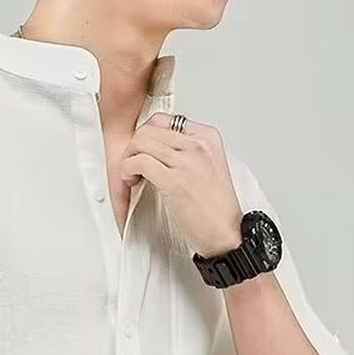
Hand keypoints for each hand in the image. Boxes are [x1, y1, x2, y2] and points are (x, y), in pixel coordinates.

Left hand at [119, 112, 243, 257]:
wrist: (226, 234)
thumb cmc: (216, 210)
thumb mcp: (208, 167)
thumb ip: (188, 153)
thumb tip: (160, 149)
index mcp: (207, 137)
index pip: (165, 121)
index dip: (147, 138)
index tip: (143, 155)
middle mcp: (198, 144)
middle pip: (150, 129)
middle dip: (134, 147)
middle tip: (132, 166)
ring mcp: (187, 160)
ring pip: (141, 142)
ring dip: (128, 159)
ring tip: (131, 176)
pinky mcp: (174, 180)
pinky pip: (139, 162)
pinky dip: (127, 170)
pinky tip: (131, 182)